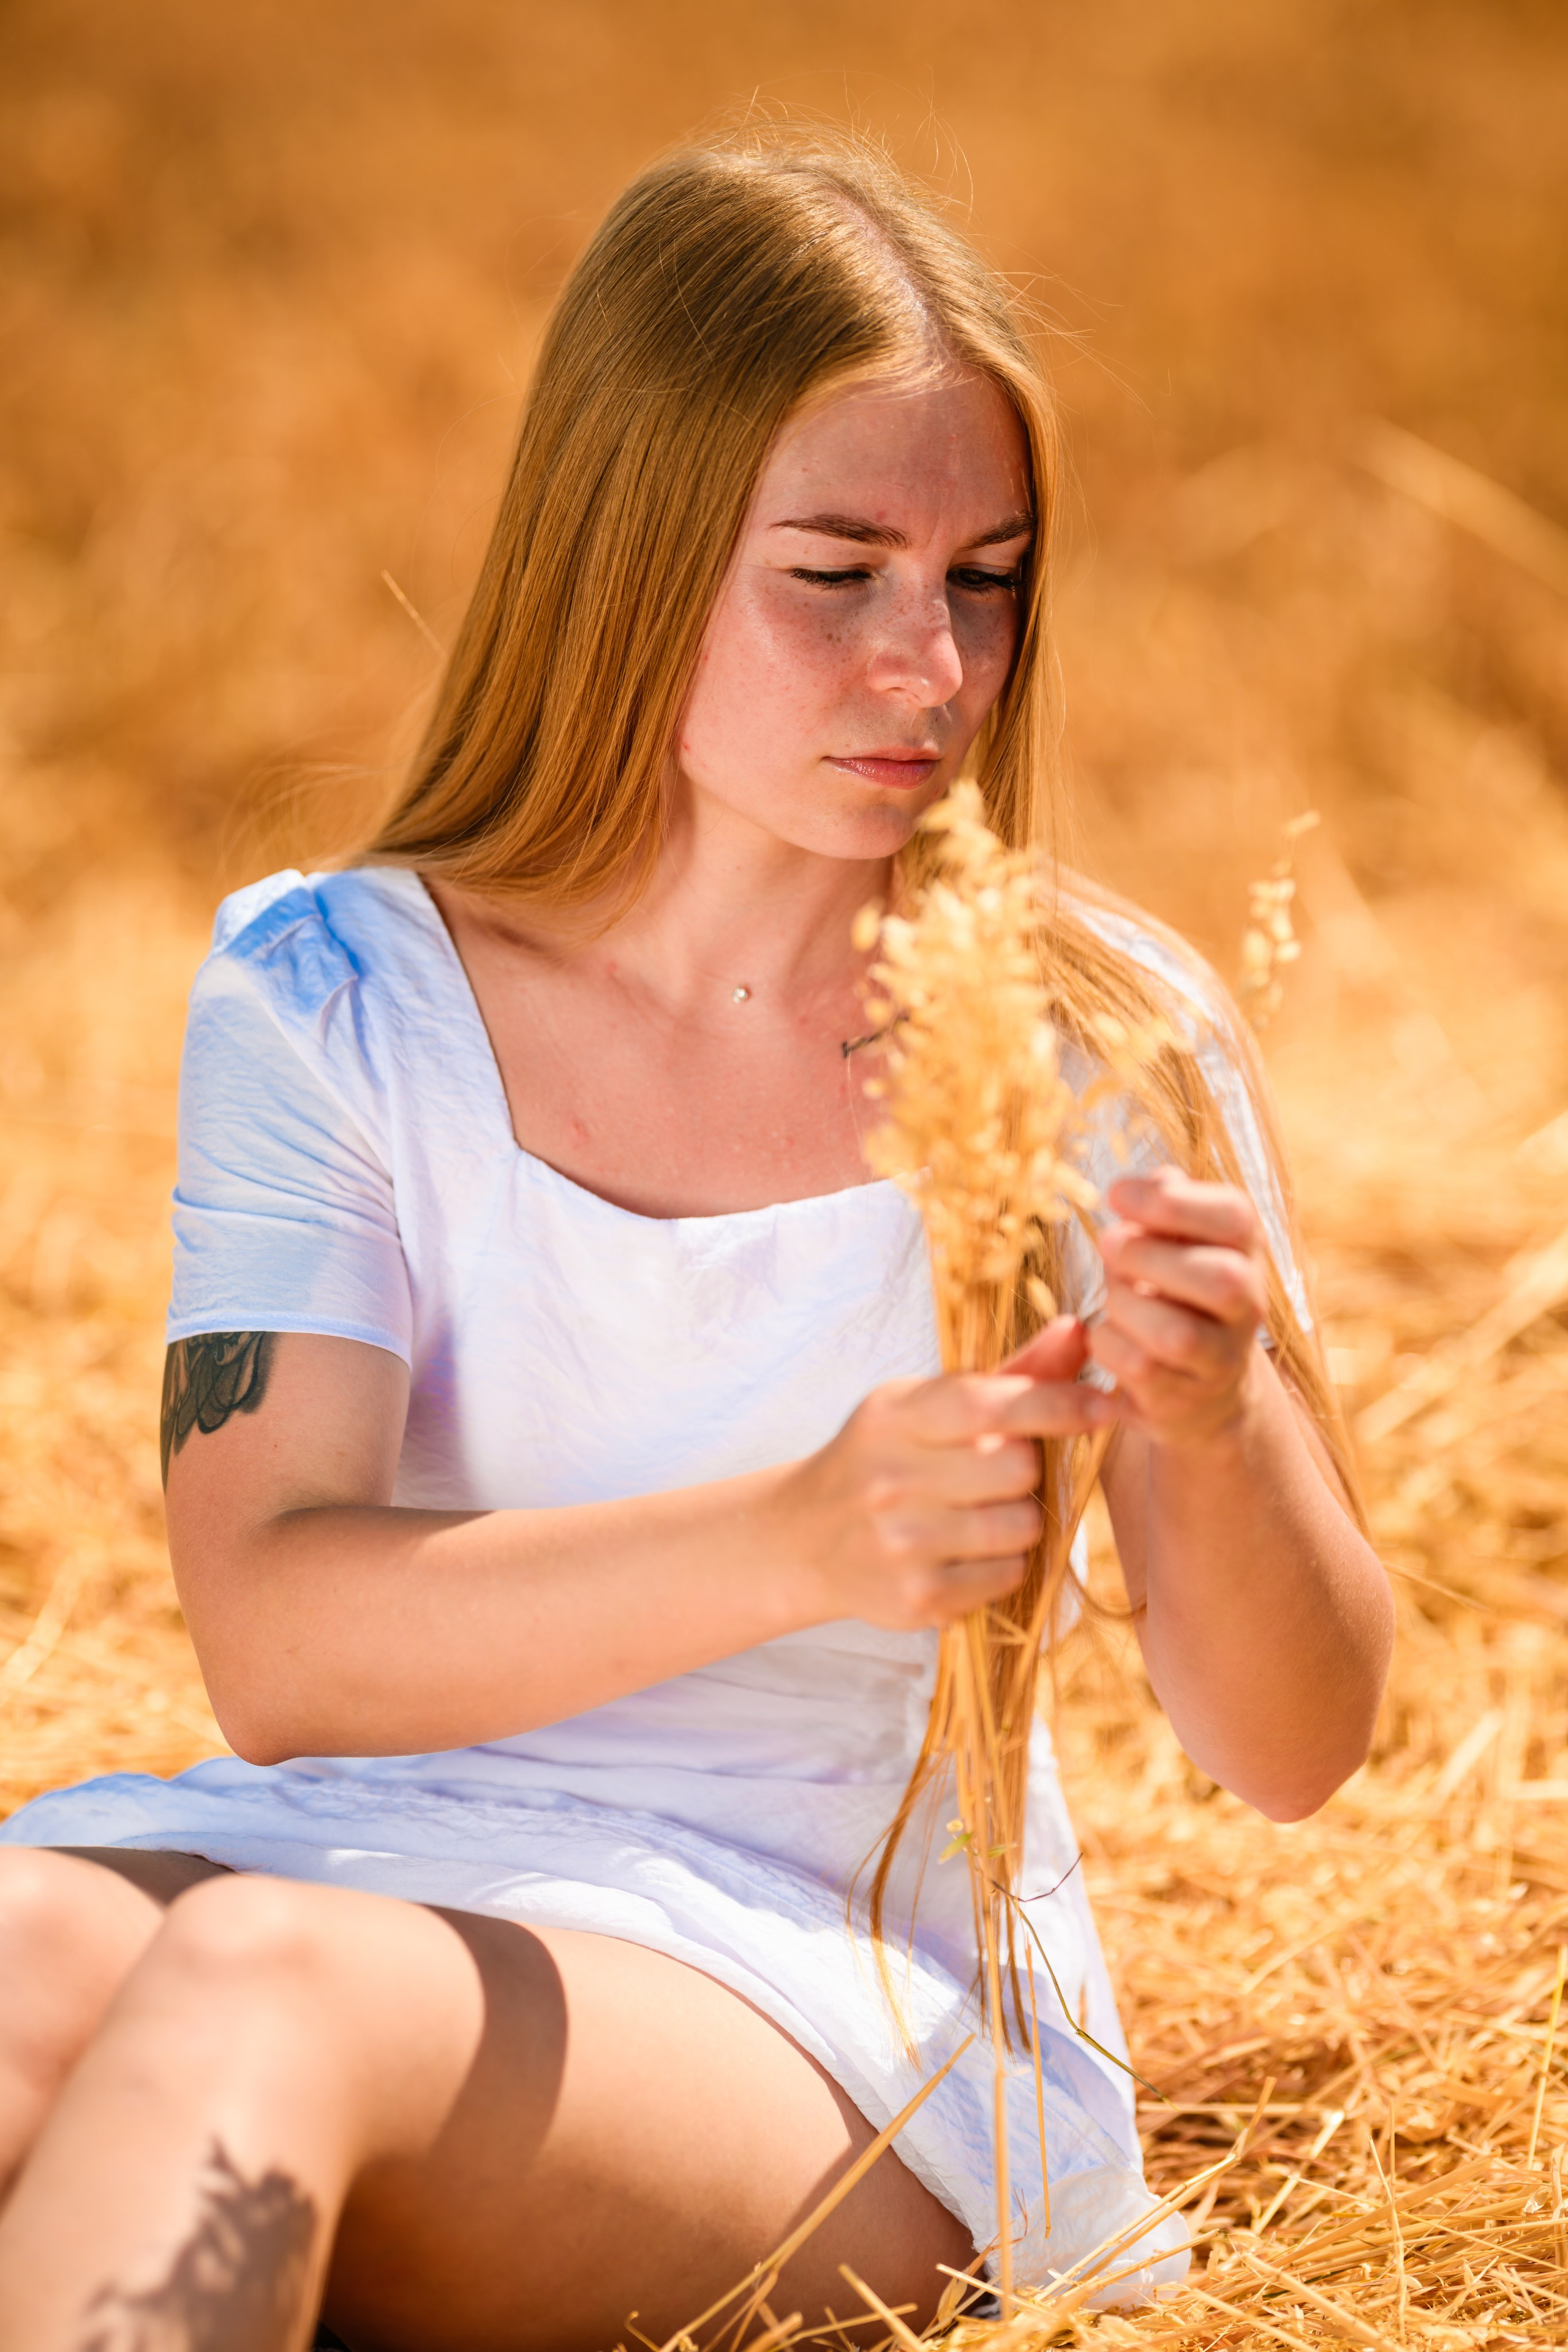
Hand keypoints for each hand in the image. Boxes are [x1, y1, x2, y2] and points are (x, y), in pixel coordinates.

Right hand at [779, 1317, 1113, 1630]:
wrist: (804, 1538)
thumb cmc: (883, 1458)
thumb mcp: (925, 1406)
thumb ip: (1008, 1375)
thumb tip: (1079, 1331)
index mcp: (895, 1417)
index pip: (989, 1403)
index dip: (1056, 1402)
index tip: (1104, 1405)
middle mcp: (891, 1479)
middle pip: (1018, 1468)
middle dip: (1025, 1468)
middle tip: (997, 1470)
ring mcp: (901, 1543)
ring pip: (1021, 1527)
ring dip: (1020, 1519)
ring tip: (982, 1512)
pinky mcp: (917, 1598)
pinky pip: (1007, 1576)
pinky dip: (1003, 1564)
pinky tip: (967, 1551)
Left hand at [1089, 1167, 1269, 1451]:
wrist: (1200, 1388)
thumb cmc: (1173, 1292)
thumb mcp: (1174, 1240)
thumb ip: (1163, 1205)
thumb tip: (1140, 1185)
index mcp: (1246, 1251)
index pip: (1236, 1217)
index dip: (1174, 1202)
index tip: (1117, 1192)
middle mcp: (1249, 1305)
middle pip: (1223, 1280)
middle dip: (1151, 1257)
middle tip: (1108, 1243)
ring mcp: (1222, 1359)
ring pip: (1177, 1334)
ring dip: (1126, 1306)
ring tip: (1112, 1297)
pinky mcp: (1185, 1400)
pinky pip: (1141, 1369)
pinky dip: (1109, 1346)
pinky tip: (1106, 1334)